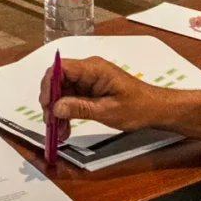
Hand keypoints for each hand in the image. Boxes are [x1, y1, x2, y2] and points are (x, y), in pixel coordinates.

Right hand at [42, 56, 171, 131]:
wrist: (155, 109)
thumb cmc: (136, 107)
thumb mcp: (107, 111)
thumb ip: (80, 108)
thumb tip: (55, 107)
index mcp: (93, 69)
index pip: (61, 68)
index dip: (48, 85)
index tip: (46, 106)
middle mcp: (89, 70)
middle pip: (59, 80)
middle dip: (52, 102)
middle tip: (50, 124)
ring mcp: (89, 79)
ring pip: (64, 91)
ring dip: (58, 110)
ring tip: (59, 131)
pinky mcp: (91, 89)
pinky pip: (73, 98)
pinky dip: (67, 112)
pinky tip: (66, 128)